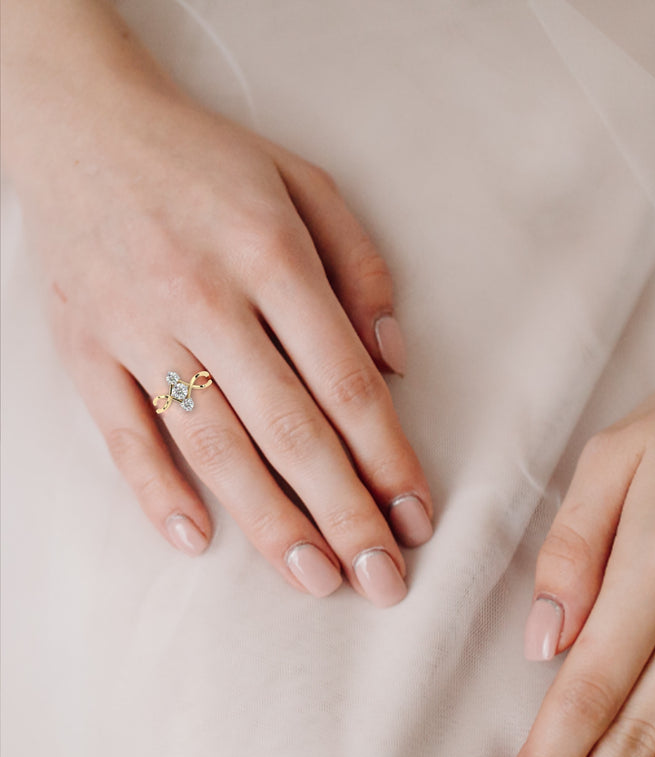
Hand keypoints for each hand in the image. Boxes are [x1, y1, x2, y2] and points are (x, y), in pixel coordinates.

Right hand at [13, 48, 431, 604]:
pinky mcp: (83, 347)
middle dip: (344, 514)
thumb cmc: (210, 162)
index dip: (388, 459)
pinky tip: (198, 542)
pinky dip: (156, 492)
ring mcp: (138, 327)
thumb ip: (363, 269)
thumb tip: (398, 363)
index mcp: (271, 255)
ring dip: (269, 522)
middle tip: (383, 581)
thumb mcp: (307, 184)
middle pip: (290, 430)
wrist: (79, 120)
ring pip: (214, 446)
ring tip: (316, 581)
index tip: (418, 518)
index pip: (346, 383)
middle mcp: (206, 298)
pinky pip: (121, 433)